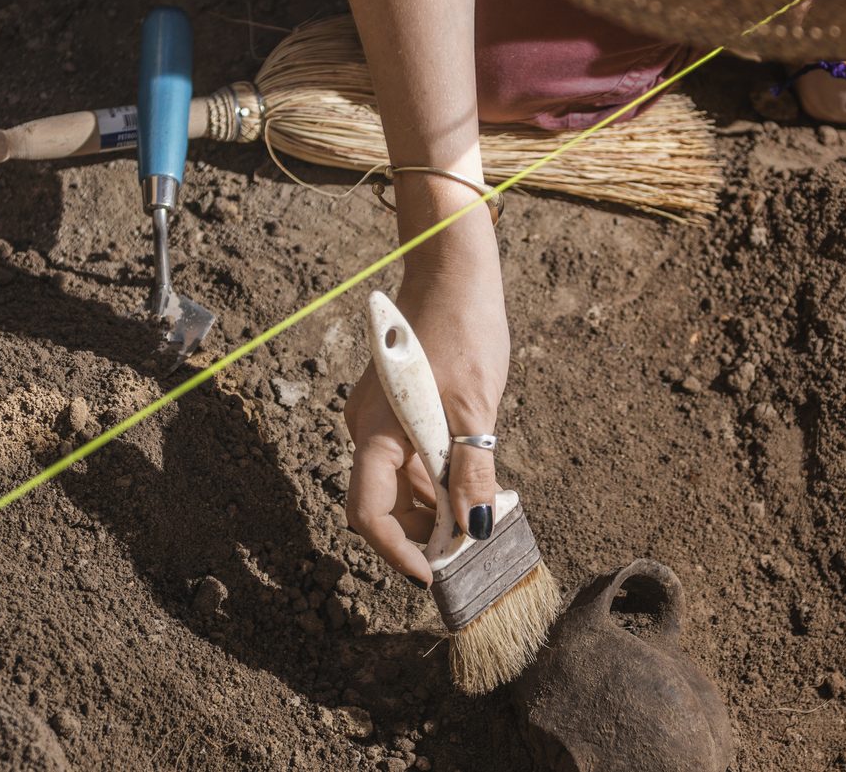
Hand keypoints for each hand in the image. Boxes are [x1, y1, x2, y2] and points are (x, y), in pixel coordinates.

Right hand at [343, 237, 508, 583]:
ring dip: (432, 509)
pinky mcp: (397, 408)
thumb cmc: (461, 329)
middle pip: (382, 505)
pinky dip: (435, 479)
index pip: (368, 514)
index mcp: (375, 431)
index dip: (397, 552)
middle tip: (469, 551)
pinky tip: (470, 485)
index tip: (433, 575)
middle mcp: (367, 429)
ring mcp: (380, 418)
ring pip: (398, 483)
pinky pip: (408, 458)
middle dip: (420, 535)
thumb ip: (472, 470)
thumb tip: (475, 527)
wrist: (450, 270)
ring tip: (478, 520)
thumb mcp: (475, 407)